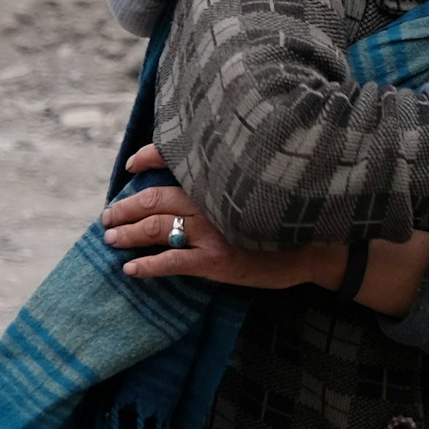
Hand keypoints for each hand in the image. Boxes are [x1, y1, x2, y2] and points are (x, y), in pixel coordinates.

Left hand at [112, 145, 428, 313]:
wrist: (320, 247)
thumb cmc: (292, 213)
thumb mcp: (264, 183)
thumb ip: (233, 175)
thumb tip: (210, 169)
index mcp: (223, 176)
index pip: (179, 158)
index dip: (151, 158)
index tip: (131, 164)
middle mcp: (214, 198)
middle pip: (156, 198)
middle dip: (126, 207)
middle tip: (107, 215)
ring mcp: (214, 230)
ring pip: (157, 228)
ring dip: (128, 234)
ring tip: (109, 239)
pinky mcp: (217, 260)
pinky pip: (172, 262)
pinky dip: (147, 266)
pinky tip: (130, 270)